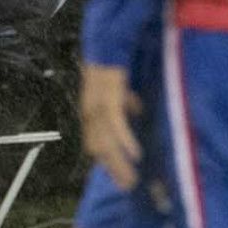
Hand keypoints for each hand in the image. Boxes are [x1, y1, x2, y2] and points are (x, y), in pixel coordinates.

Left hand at [80, 63, 142, 190]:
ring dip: (119, 162)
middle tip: (128, 186)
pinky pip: (116, 123)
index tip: (120, 180)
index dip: (107, 163)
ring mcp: (98, 104)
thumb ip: (126, 102)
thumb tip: (136, 112)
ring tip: (132, 179)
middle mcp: (90, 110)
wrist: (108, 40)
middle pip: (99, 148)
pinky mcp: (109, 95)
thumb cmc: (113, 64)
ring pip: (105, 140)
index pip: (95, 144)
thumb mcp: (118, 87)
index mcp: (92, 111)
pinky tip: (136, 154)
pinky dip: (125, 140)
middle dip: (114, 169)